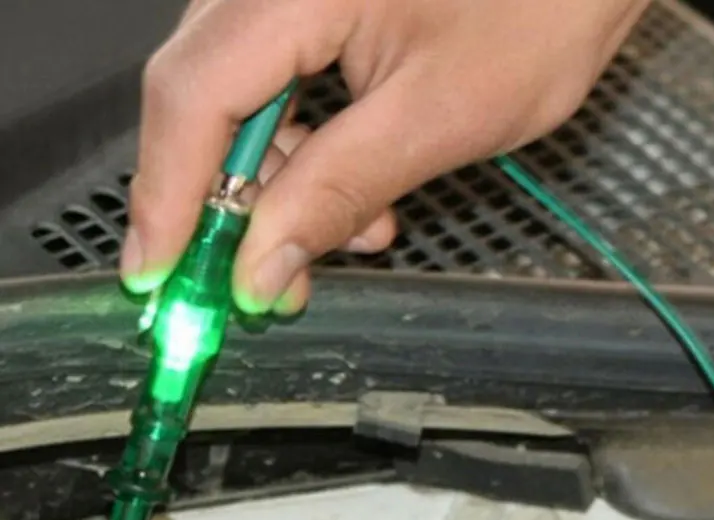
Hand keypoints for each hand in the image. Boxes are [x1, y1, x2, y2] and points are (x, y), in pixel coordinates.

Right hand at [123, 0, 649, 313]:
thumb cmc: (544, 6)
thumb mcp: (438, 119)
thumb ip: (339, 191)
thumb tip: (263, 263)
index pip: (192, 96)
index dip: (168, 198)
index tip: (157, 277)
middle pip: (204, 100)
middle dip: (231, 207)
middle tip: (261, 285)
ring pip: (243, 104)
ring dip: (285, 189)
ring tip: (356, 235)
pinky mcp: (320, 9)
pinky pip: (286, 91)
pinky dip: (315, 157)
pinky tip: (366, 196)